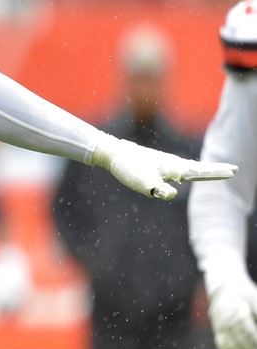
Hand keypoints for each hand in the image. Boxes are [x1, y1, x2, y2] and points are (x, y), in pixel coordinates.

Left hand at [91, 135, 236, 199]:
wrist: (114, 153)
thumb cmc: (128, 167)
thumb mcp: (143, 182)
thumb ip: (158, 188)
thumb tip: (170, 194)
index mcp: (174, 167)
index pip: (199, 172)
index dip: (216, 173)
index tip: (233, 171)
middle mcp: (172, 164)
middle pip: (198, 168)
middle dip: (216, 170)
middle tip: (234, 169)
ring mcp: (165, 163)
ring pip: (189, 167)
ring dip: (204, 170)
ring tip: (217, 171)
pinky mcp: (157, 164)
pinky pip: (179, 168)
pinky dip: (190, 170)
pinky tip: (188, 173)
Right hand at [208, 277, 256, 348]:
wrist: (223, 286)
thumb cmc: (244, 292)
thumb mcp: (254, 298)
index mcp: (234, 308)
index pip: (246, 329)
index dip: (254, 341)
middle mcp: (224, 317)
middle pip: (236, 339)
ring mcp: (218, 324)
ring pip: (227, 344)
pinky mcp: (216, 329)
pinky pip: (220, 344)